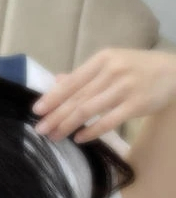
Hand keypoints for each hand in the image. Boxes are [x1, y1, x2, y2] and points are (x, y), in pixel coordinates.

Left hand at [32, 48, 175, 142]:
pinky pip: (108, 121)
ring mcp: (125, 88)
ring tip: (54, 136)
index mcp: (102, 59)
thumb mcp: (110, 63)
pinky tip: (79, 138)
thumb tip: (56, 82)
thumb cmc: (136, 68)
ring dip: (68, 125)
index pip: (72, 82)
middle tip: (40, 129)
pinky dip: (92, 131)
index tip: (36, 110)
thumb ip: (83, 74)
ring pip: (88, 109)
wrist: (174, 71)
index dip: (52, 97)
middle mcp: (112, 71)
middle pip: (77, 97)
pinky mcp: (137, 104)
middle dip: (55, 115)